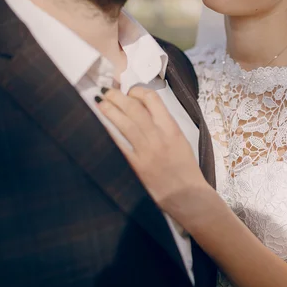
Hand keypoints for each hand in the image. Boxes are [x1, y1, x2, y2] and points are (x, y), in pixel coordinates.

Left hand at [97, 86, 209, 212]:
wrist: (187, 195)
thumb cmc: (186, 168)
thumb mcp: (181, 140)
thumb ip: (164, 125)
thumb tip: (144, 111)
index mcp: (171, 128)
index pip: (153, 100)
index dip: (138, 91)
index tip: (130, 92)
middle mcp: (158, 136)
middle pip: (134, 108)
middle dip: (117, 96)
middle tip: (107, 91)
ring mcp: (146, 151)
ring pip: (125, 123)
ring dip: (109, 110)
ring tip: (100, 102)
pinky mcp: (136, 165)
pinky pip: (119, 144)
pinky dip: (109, 132)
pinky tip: (100, 124)